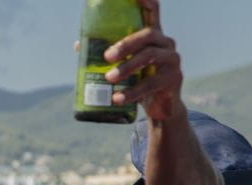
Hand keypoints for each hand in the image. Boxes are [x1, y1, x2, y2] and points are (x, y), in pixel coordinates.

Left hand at [104, 0, 182, 120]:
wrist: (160, 107)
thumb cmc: (139, 80)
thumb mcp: (125, 64)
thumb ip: (108, 53)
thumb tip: (78, 45)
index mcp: (152, 35)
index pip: (152, 10)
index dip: (144, 0)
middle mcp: (165, 42)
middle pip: (148, 34)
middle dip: (125, 44)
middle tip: (106, 56)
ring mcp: (172, 59)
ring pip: (150, 56)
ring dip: (127, 67)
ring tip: (109, 79)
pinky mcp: (173, 78)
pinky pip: (152, 83)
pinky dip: (132, 92)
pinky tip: (118, 98)